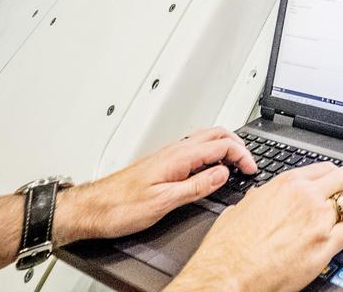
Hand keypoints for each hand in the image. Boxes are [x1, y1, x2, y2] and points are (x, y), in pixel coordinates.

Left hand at [55, 127, 257, 243]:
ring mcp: (168, 155)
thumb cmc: (120, 207)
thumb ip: (196, 186)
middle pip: (216, 134)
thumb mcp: (163, 202)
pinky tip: (211, 166)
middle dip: (238, 145)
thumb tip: (223, 173)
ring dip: (225, 146)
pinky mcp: (163, 163)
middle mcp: (174, 151)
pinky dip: (212, 152)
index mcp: (179, 157)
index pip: (221, 145)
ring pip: (206, 139)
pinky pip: (195, 148)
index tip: (251, 169)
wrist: (91, 209)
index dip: (242, 155)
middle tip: (249, 163)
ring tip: (236, 162)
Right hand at [171, 163, 342, 291]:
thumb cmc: (228, 248)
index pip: (322, 168)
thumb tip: (265, 196)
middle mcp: (306, 197)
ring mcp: (319, 221)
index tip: (334, 176)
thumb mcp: (242, 208)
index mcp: (286, 185)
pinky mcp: (325, 245)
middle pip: (342, 177)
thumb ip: (262, 198)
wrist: (227, 275)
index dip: (331, 173)